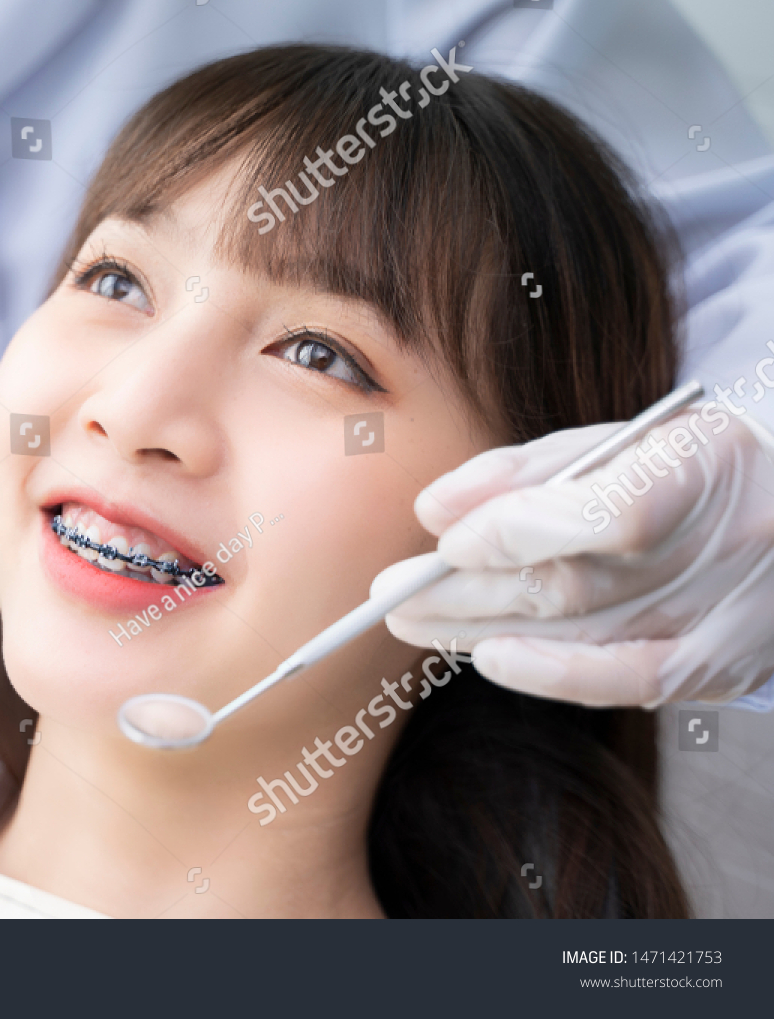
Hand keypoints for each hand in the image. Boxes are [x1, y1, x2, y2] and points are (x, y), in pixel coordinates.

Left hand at [375, 409, 773, 706]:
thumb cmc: (692, 465)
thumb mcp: (616, 439)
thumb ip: (523, 472)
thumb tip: (434, 513)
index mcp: (707, 467)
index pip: (609, 514)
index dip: (517, 532)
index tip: (444, 542)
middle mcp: (727, 550)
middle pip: (577, 585)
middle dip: (466, 591)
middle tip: (390, 594)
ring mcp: (730, 616)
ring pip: (584, 634)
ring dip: (482, 630)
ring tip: (412, 619)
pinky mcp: (724, 664)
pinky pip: (628, 680)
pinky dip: (550, 673)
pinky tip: (487, 659)